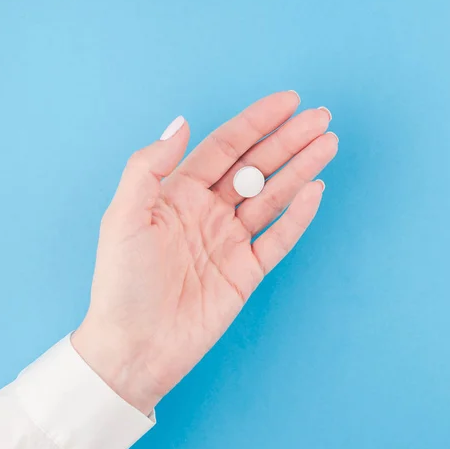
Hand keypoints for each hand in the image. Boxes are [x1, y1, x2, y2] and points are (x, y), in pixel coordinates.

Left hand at [72, 91, 337, 413]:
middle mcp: (209, 210)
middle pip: (257, 166)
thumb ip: (148, 168)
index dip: (257, 121)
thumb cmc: (121, 282)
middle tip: (321, 118)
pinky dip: (298, 216)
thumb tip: (182, 123)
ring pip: (273, 196)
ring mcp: (231, 240)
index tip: (289, 100)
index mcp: (180, 192)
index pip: (226, 146)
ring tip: (328, 144)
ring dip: (301, 169)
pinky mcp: (247, 271)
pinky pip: (278, 238)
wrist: (134, 348)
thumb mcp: (122, 217)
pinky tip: (315, 191)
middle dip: (288, 140)